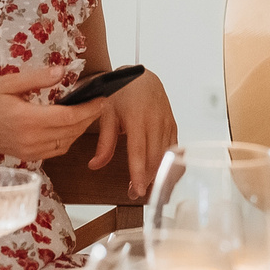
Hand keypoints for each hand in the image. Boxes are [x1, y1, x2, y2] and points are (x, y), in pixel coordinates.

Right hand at [0, 66, 102, 162]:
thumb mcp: (8, 82)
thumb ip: (37, 78)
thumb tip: (62, 72)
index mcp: (27, 119)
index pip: (68, 117)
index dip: (89, 109)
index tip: (101, 98)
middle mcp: (31, 139)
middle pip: (71, 131)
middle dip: (89, 118)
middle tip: (99, 103)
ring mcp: (30, 151)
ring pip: (66, 143)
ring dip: (79, 130)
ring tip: (86, 113)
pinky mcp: (27, 156)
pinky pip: (55, 151)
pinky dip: (67, 140)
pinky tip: (69, 127)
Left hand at [86, 70, 178, 198]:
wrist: (141, 75)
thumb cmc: (122, 91)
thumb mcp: (107, 114)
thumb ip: (104, 142)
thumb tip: (95, 165)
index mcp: (137, 117)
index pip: (139, 151)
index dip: (139, 173)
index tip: (136, 190)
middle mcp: (155, 120)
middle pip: (155, 158)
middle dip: (147, 179)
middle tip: (135, 194)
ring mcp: (167, 122)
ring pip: (166, 156)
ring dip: (158, 174)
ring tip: (147, 188)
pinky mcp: (173, 125)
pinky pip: (174, 149)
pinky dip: (169, 164)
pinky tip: (162, 175)